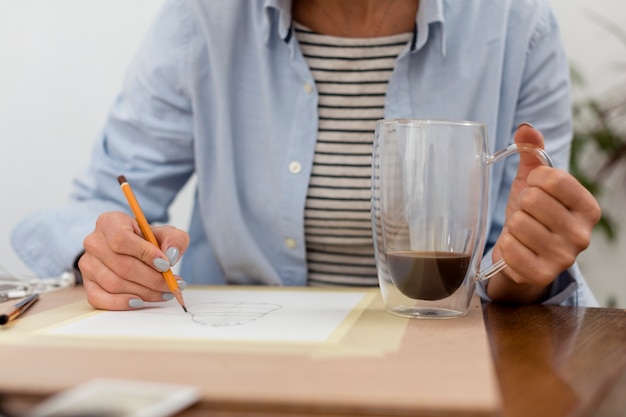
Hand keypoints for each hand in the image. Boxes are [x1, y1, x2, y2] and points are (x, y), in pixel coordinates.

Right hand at [79, 211, 189, 309]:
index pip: (121, 239)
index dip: (145, 253)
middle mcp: (94, 242)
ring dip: (144, 292)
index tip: (166, 264)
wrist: (132, 249)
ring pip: (114, 284)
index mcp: (110, 222)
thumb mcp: (166, 233)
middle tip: (172, 284)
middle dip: (152, 279)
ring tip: (164, 292)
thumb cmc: (147, 241)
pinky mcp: (87, 284)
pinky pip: (99, 299)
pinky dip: (121, 303)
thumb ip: (174, 239)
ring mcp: (88, 264)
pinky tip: (140, 302)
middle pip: (122, 265)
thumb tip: (171, 255)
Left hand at [488, 124, 601, 302]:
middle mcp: (583, 234)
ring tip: (521, 232)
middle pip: (533, 201)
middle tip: (526, 215)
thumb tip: (526, 128)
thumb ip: (532, 153)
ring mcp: (564, 258)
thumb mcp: (532, 182)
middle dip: (521, 205)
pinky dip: (506, 246)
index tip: (534, 190)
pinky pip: (510, 249)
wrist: (520, 256)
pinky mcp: (542, 275)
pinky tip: (516, 248)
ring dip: (512, 226)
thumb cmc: (530, 215)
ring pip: (518, 224)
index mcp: (588, 207)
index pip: (552, 178)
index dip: (533, 181)